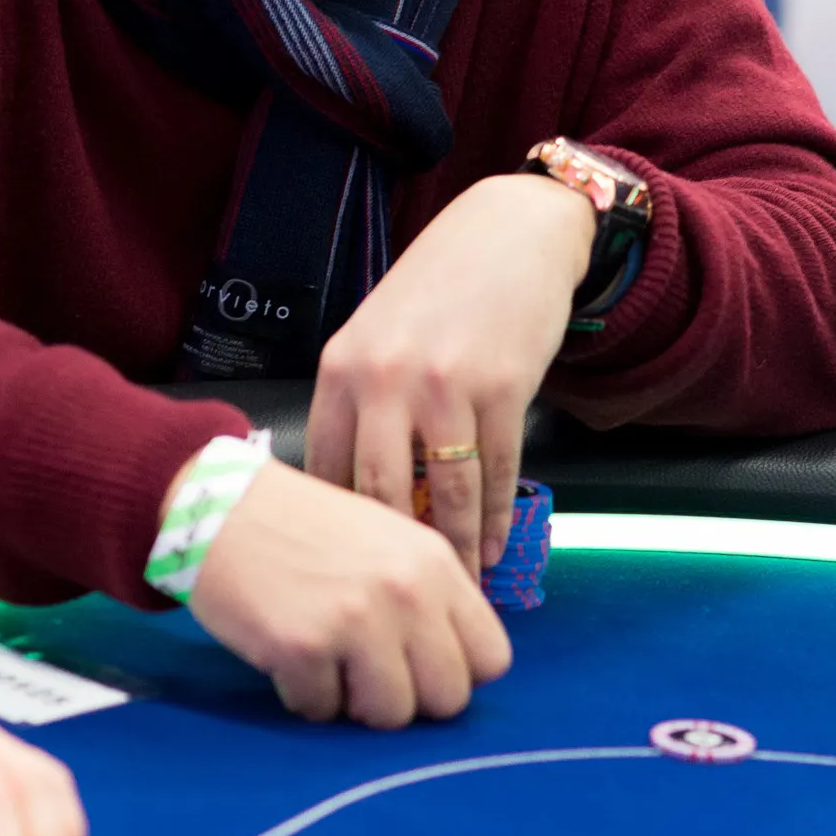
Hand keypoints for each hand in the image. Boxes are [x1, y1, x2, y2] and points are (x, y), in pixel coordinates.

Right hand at [188, 457, 510, 726]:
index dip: (455, 672)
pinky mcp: (303, 647)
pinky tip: (287, 654)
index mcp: (434, 563)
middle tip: (369, 674)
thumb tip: (455, 667)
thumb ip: (429, 597)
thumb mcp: (388, 541)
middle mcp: (406, 591)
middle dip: (409, 698)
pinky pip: (322, 712)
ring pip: (390, 716)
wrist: (220, 507)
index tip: (420, 665)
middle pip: (448, 699)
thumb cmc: (304, 528)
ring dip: (355, 702)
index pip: (492, 658)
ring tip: (327, 663)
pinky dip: (302, 695)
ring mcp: (356, 620)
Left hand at [306, 173, 593, 576]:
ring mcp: (445, 384)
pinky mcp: (502, 388)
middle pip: (378, 492)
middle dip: (390, 555)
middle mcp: (385, 377)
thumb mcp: (378, 335)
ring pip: (444, 493)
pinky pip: (494, 474)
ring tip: (458, 588)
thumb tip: (351, 493)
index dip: (336, 528)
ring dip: (455, 550)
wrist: (510, 233)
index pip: (325, 468)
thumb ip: (362, 403)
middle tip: (398, 602)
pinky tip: (495, 549)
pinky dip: (495, 520)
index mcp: (342, 368)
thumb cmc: (438, 290)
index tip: (343, 571)